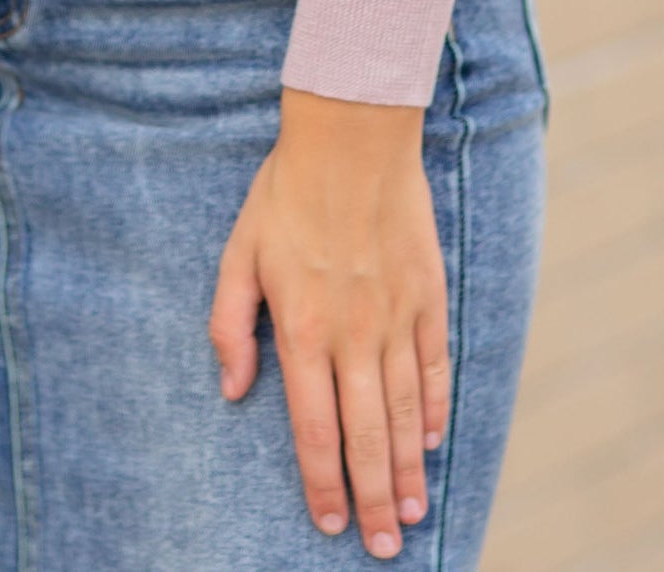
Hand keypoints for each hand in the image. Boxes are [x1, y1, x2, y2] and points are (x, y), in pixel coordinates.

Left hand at [210, 88, 448, 556]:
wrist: (351, 134)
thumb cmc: (286, 191)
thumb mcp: (237, 252)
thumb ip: (229, 325)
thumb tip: (234, 390)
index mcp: (303, 329)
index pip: (316, 429)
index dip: (323, 484)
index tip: (331, 523)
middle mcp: (353, 333)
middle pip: (367, 436)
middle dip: (375, 499)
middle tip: (383, 547)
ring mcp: (395, 315)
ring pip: (406, 411)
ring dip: (409, 470)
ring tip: (412, 513)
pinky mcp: (427, 293)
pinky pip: (434, 365)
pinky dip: (434, 408)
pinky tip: (432, 440)